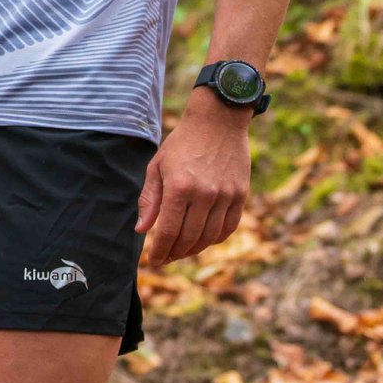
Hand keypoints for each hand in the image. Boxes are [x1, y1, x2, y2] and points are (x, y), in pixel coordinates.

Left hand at [135, 91, 250, 265]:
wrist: (218, 120)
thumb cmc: (182, 142)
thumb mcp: (158, 165)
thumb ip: (149, 199)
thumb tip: (141, 230)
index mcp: (179, 187)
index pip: (168, 232)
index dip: (159, 251)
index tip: (153, 261)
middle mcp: (204, 194)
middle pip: (188, 239)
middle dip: (174, 253)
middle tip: (166, 257)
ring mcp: (225, 196)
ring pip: (209, 238)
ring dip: (194, 249)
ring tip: (182, 250)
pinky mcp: (240, 195)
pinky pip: (228, 228)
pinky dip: (215, 239)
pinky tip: (204, 239)